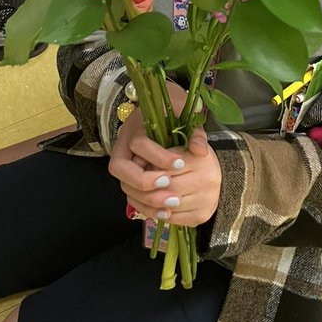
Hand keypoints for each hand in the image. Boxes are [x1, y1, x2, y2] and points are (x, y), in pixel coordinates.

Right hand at [109, 98, 221, 228]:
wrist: (162, 111)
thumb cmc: (173, 110)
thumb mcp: (185, 113)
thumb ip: (193, 130)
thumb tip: (201, 150)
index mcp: (135, 127)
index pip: (138, 144)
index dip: (157, 156)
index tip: (180, 163)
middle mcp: (124, 147)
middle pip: (120, 169)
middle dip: (144, 181)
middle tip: (169, 185)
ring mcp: (125, 165)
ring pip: (125, 186)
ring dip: (147, 198)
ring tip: (173, 202)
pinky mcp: (131, 179)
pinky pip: (132, 197)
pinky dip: (147, 207)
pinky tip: (166, 212)